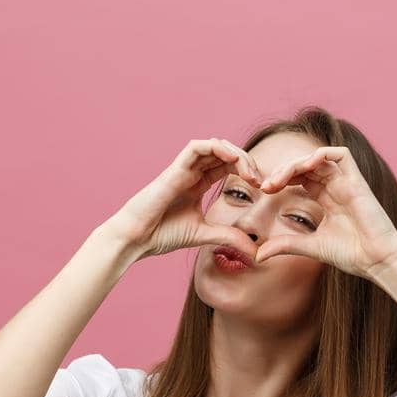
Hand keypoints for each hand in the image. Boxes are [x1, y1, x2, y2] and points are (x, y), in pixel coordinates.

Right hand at [102, 138, 265, 262]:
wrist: (135, 238)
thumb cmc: (161, 235)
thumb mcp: (204, 235)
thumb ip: (228, 237)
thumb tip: (255, 250)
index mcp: (198, 184)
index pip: (228, 166)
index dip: (247, 171)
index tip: (261, 188)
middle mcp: (192, 173)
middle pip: (224, 153)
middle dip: (246, 161)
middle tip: (259, 180)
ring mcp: (183, 169)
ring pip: (213, 145)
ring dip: (235, 153)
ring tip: (248, 171)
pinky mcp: (174, 170)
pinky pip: (196, 147)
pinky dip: (215, 147)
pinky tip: (231, 159)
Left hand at [252, 146, 396, 278]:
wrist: (377, 261)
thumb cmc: (351, 255)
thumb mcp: (309, 247)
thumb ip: (285, 245)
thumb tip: (256, 254)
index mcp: (326, 198)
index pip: (299, 177)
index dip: (280, 179)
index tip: (264, 191)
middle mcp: (336, 186)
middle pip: (305, 165)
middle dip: (283, 171)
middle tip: (266, 186)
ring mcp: (347, 182)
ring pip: (317, 157)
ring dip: (296, 163)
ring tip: (279, 179)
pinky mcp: (358, 181)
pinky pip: (340, 154)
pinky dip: (321, 154)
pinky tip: (304, 167)